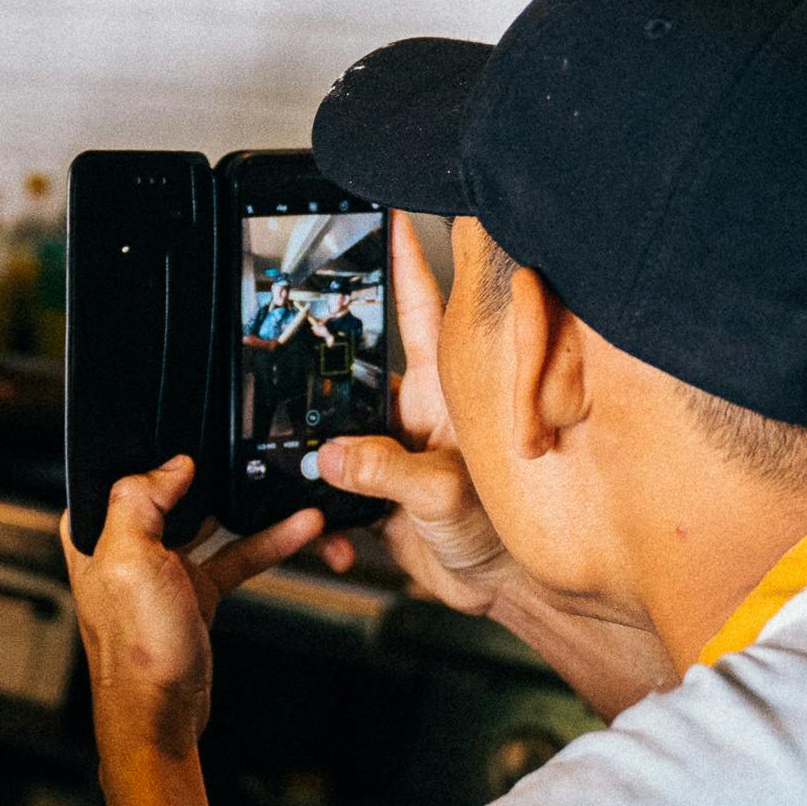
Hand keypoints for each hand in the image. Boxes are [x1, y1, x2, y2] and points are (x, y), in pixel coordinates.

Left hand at [62, 456, 327, 765]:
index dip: (162, 455)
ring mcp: (164, 569)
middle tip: (253, 458)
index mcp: (96, 532)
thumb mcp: (129, 561)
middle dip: (216, 477)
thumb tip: (171, 464)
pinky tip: (296, 530)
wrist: (161, 715)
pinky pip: (235, 555)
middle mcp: (127, 546)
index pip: (127, 473)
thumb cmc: (134, 653)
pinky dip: (266, 542)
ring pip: (212, 522)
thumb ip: (140, 500)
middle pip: (175, 493)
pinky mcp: (195, 590)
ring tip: (286, 490)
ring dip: (250, 509)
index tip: (203, 443)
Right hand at [315, 214, 520, 615]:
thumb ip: (387, 471)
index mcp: (446, 392)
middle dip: (330, 356)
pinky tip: (333, 533)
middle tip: (298, 338)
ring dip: (318, 451)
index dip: (406, 260)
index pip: (422, 309)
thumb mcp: (443, 496)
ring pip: (340, 427)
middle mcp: (420, 413)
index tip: (390, 213)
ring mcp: (398, 449)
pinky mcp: (380, 490)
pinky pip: (335, 486)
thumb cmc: (508, 535)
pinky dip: (324, 512)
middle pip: (366, 364)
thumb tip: (332, 456)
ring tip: (311, 472)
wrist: (502, 592)